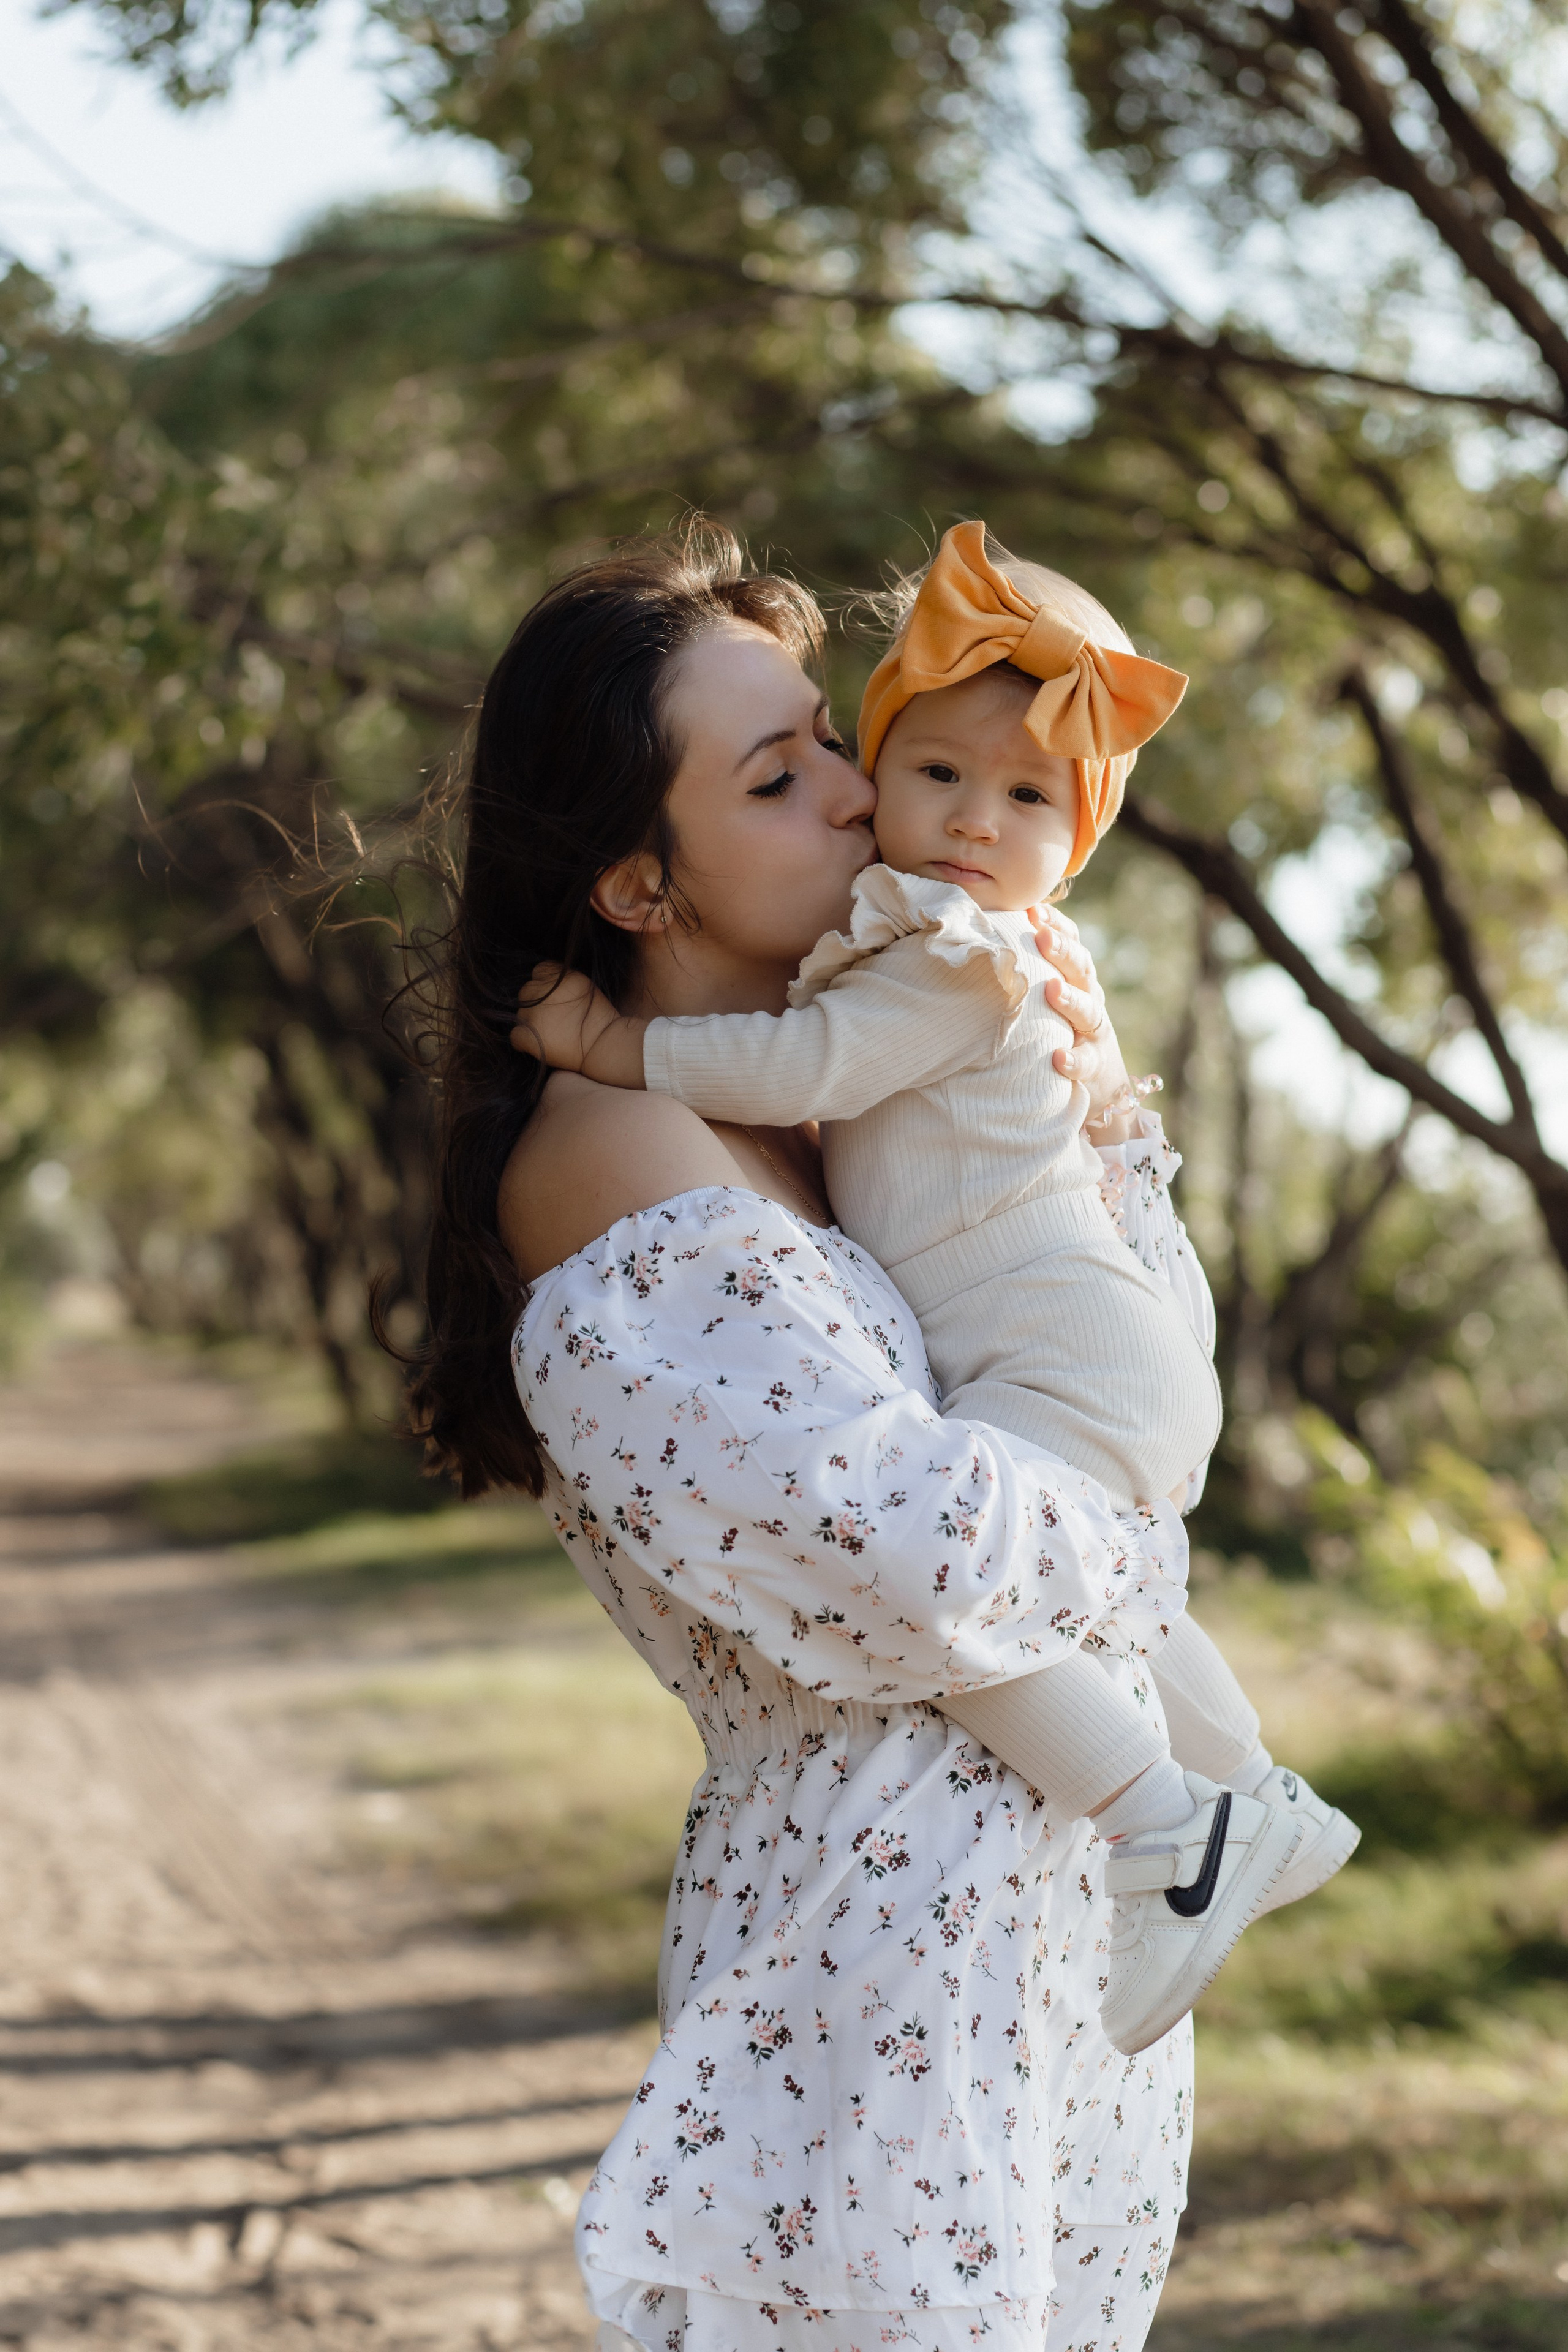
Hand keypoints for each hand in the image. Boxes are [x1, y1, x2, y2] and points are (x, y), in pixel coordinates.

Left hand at [511, 963, 623, 1073]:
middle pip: (526, 992)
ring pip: (520, 1014)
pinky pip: (515, 1035)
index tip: (554, 998)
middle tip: (552, 1019)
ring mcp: (534, 1015)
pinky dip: (523, 1040)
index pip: (539, 971)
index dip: (545, 984)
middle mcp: (544, 992)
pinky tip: (536, 1044)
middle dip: (536, 1003)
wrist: (604, 1046)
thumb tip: (548, 983)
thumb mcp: (586, 987)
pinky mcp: (529, 1036)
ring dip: (530, 1022)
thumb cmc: (600, 1019)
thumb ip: (564, 982)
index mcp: (560, 977)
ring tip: (549, 1033)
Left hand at [1026, 906, 1135, 1138]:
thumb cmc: (1061, 1027)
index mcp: (1077, 978)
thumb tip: (990, 931)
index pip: (1072, 944)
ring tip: (1053, 989)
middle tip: (1042, 936)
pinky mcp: (1094, 1065)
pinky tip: (1059, 1058)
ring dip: (1071, 1000)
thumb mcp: (1052, 994)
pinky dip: (1074, 1060)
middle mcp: (1090, 998)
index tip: (1034, 910)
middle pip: (1081, 969)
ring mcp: (1094, 1032)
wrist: (1100, 1080)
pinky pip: (1086, 1063)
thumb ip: (1031, 968)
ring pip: (1089, 1012)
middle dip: (1063, 951)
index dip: (1057, 926)